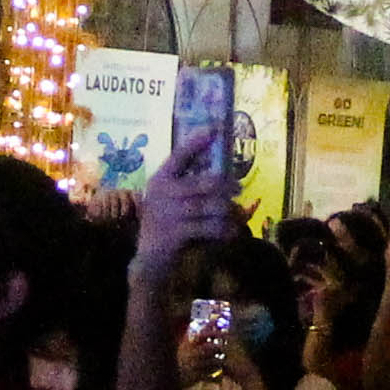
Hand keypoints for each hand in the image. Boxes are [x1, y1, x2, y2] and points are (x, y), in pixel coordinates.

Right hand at [134, 123, 244, 280]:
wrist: (149, 260)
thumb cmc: (163, 225)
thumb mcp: (166, 200)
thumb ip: (183, 183)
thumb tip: (215, 169)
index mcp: (159, 180)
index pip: (179, 155)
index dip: (196, 141)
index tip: (213, 128)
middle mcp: (161, 193)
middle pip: (203, 182)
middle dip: (226, 184)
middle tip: (239, 187)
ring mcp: (168, 214)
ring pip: (209, 206)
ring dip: (226, 209)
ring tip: (234, 212)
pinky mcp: (176, 233)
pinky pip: (208, 227)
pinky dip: (222, 229)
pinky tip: (230, 231)